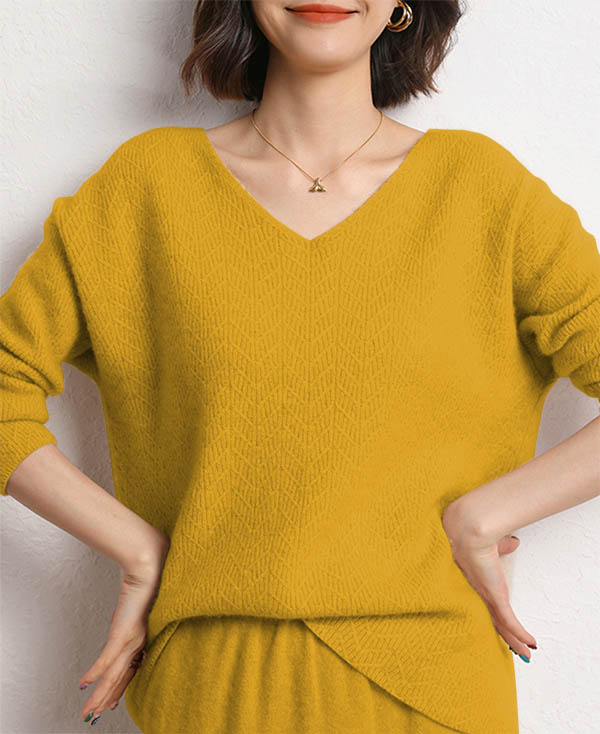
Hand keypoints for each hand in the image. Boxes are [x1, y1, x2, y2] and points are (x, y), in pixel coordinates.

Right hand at [78, 531, 169, 724]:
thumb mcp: (135, 603)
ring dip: (99, 694)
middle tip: (96, 715)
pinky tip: (85, 684)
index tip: (111, 700)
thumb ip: (128, 614)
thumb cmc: (149, 577)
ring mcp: (131, 637)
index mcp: (145, 635)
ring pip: (113, 674)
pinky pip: (107, 658)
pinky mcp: (123, 631)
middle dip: (107, 698)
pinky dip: (95, 673)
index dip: (120, 686)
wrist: (150, 564)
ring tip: (89, 712)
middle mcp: (140, 640)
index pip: (131, 668)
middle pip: (122, 676)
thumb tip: (119, 618)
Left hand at [441, 501, 536, 662]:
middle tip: (515, 650)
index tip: (501, 628)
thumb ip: (501, 546)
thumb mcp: (492, 543)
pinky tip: (530, 643)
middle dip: (506, 637)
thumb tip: (512, 542)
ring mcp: (487, 596)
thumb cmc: (472, 534)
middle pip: (493, 621)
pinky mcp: (495, 596)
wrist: (466, 533)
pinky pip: (510, 622)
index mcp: (477, 581)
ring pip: (503, 626)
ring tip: (526, 654)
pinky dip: (520, 634)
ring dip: (515, 641)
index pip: (486, 605)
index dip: (494, 617)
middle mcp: (480, 592)